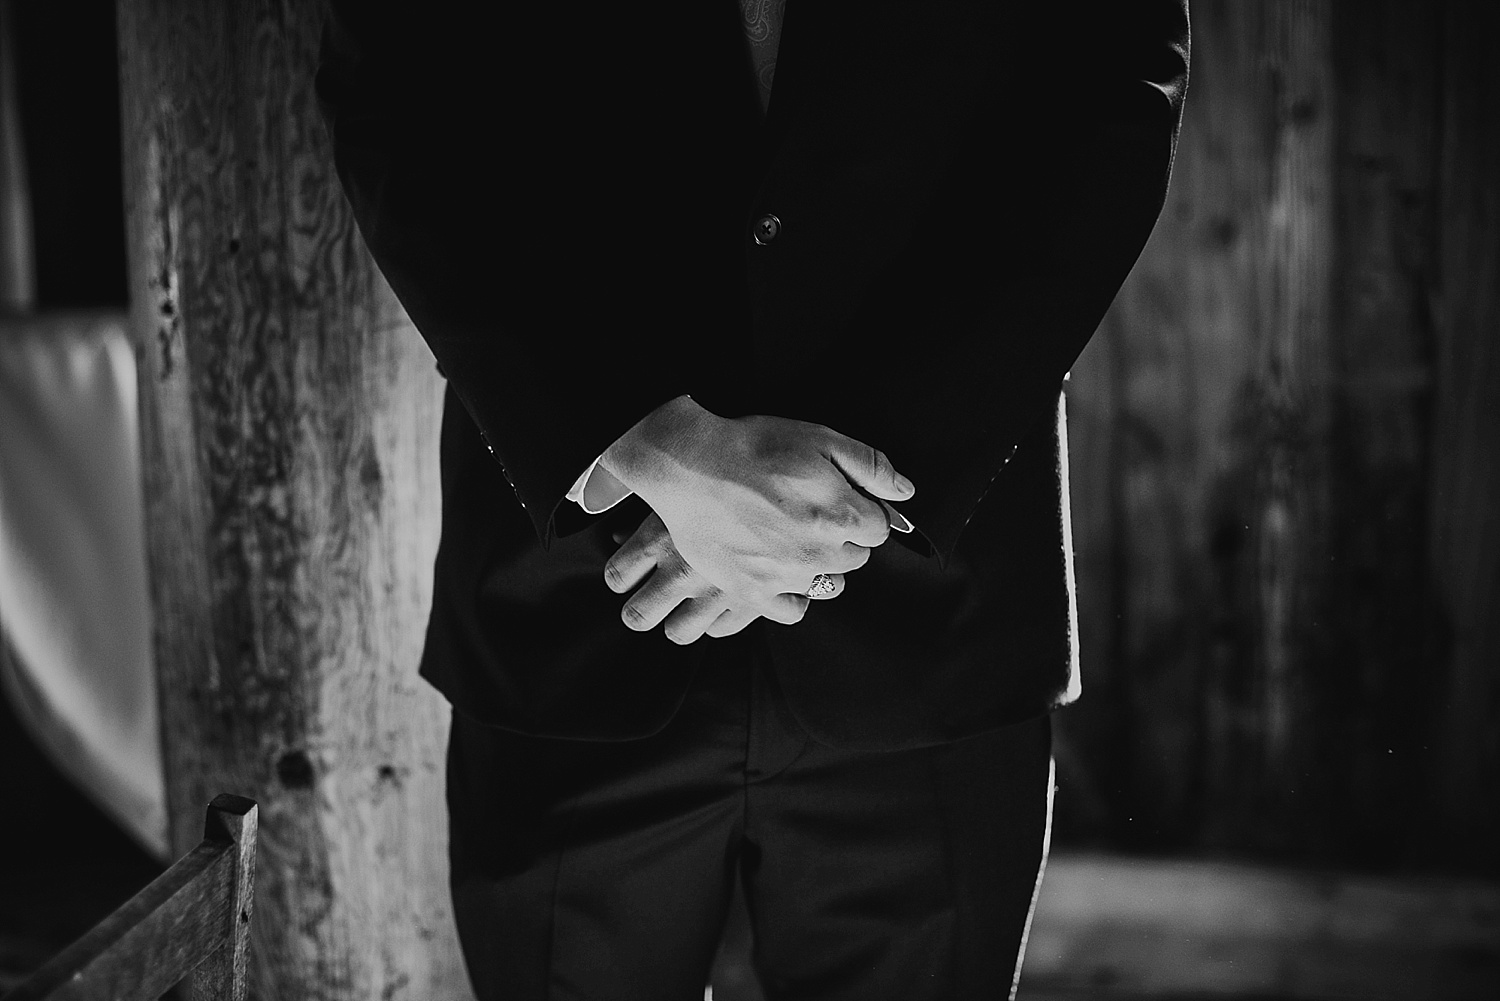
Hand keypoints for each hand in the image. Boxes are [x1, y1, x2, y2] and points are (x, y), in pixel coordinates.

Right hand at [598, 396, 914, 619]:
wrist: (689, 464)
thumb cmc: (754, 446)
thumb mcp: (820, 438)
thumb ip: (870, 465)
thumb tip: (905, 492)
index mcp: (842, 515)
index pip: (878, 528)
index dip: (861, 509)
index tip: (840, 498)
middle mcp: (819, 553)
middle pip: (855, 557)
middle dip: (843, 537)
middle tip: (812, 513)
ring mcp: (785, 577)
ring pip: (828, 584)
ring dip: (820, 565)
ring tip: (794, 538)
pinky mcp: (752, 591)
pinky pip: (792, 611)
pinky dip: (794, 596)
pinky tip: (783, 572)